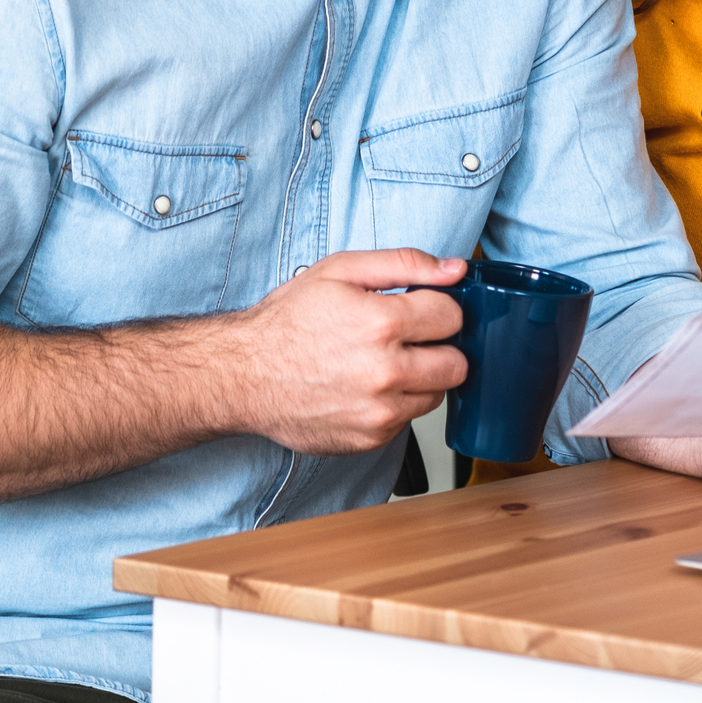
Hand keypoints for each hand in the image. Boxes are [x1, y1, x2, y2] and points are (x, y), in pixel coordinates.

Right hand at [213, 248, 469, 455]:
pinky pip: (408, 420)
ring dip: (420, 378)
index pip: (453, 316)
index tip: (418, 310)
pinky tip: (365, 388)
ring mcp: (379, 411)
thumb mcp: (340, 270)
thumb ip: (404, 263)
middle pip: (457, 363)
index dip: (437, 308)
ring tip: (383, 364)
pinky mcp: (370, 438)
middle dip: (439, 347)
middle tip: (408, 339)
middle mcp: (386, 372)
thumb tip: (454, 269)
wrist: (244, 375)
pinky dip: (395, 404)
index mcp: (382, 323)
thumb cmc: (287, 322)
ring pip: (437, 394)